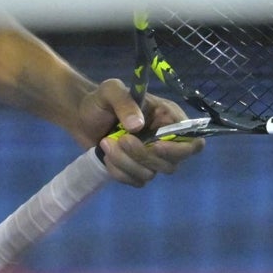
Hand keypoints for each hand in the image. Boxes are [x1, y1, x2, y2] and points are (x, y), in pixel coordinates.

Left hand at [79, 78, 204, 187]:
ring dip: (126, 162)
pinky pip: (136, 181)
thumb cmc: (100, 100)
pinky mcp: (137, 170)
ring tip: (105, 143)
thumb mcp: (110, 91)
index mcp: (167, 117)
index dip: (179, 149)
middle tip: (121, 139)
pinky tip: (106, 156)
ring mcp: (151, 158)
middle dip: (143, 155)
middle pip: (171, 163)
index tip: (156, 146)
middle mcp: (165, 139)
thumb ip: (124, 102)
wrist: (80, 116)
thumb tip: (138, 125)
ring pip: (151, 174)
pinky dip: (119, 172)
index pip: (191, 140)